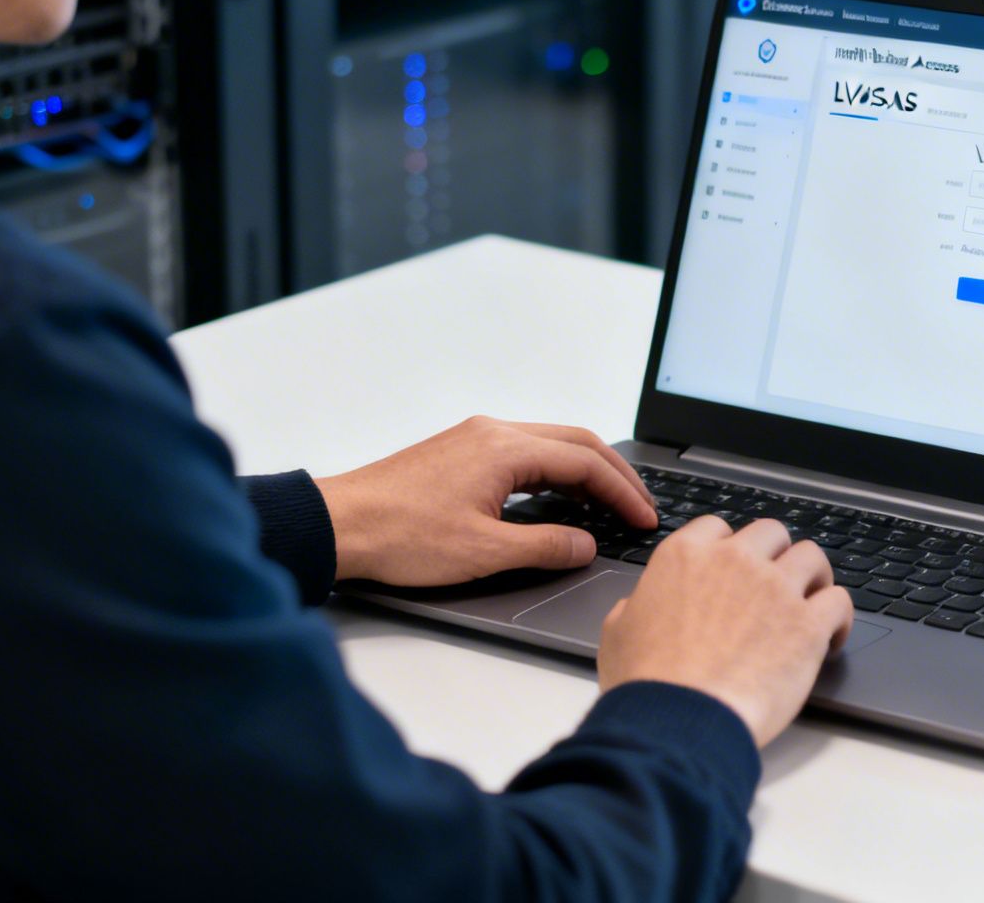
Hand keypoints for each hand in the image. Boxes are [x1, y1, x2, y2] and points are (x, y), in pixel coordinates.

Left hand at [313, 416, 655, 586]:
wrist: (339, 525)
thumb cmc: (400, 536)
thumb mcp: (485, 551)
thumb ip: (546, 545)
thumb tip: (586, 544)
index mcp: (505, 448)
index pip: (585, 462)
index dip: (623, 493)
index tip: (643, 519)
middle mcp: (493, 432)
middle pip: (575, 442)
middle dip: (614, 474)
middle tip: (640, 506)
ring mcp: (474, 438)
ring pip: (550, 444)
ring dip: (585, 470)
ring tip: (610, 503)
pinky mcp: (459, 452)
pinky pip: (524, 452)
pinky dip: (555, 471)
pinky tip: (560, 498)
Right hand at [597, 516, 853, 747]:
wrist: (679, 720)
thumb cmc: (646, 682)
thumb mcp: (618, 631)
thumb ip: (636, 606)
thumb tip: (639, 605)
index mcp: (686, 556)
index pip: (718, 527)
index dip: (729, 548)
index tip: (733, 569)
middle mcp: (734, 561)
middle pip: (771, 533)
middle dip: (775, 555)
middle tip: (774, 584)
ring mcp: (775, 589)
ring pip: (812, 556)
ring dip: (813, 577)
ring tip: (811, 601)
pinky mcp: (807, 624)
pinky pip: (840, 601)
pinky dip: (839, 618)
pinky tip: (830, 637)